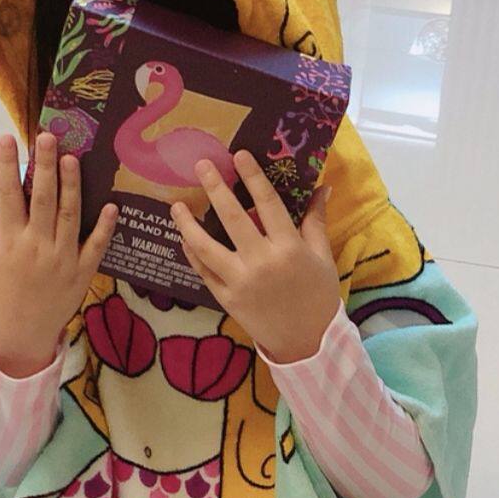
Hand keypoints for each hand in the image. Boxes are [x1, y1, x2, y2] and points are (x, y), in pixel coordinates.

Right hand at [0, 132, 116, 377]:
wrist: (18, 334)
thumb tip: (9, 189)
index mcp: (8, 241)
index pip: (8, 194)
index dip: (8, 165)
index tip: (9, 138)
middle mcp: (35, 247)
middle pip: (42, 198)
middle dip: (45, 165)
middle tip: (50, 137)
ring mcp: (61, 260)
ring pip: (69, 214)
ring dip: (71, 185)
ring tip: (72, 158)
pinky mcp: (81, 273)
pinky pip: (95, 246)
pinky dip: (103, 226)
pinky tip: (109, 205)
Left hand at [171, 151, 339, 363]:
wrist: (307, 342)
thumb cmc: (318, 296)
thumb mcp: (322, 257)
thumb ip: (316, 221)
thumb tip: (322, 186)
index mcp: (288, 248)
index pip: (267, 204)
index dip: (253, 177)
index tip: (239, 155)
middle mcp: (261, 262)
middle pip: (232, 218)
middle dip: (215, 188)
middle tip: (201, 165)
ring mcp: (240, 282)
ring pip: (206, 248)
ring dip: (188, 225)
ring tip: (176, 206)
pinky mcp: (226, 299)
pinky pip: (203, 272)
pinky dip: (192, 254)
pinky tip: (184, 239)